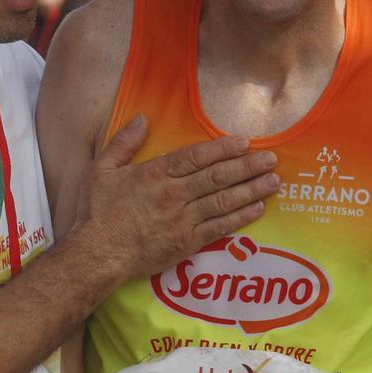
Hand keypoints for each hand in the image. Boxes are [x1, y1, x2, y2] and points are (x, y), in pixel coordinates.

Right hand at [77, 115, 279, 279]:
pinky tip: (258, 209)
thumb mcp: (101, 170)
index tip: (244, 142)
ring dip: (251, 190)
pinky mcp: (186, 243)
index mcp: (155, 175)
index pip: (196, 157)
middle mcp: (173, 195)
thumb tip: (143, 118)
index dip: (223, 149)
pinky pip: (219, 228)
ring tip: (274, 181)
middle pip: (217, 177)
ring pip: (223, 201)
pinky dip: (240, 218)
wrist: (98, 254)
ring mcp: (182, 220)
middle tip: (271, 159)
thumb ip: (123, 142)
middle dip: (247, 167)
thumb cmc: (98, 212)